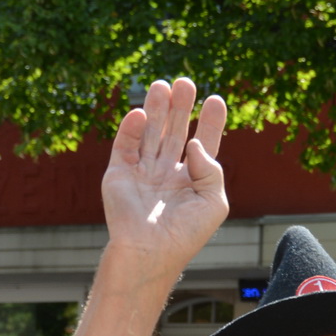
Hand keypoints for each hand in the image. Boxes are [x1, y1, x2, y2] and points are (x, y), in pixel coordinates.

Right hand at [100, 78, 228, 277]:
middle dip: (181, 108)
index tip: (216, 100)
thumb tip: (194, 142)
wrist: (150, 253)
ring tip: (163, 85)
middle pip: (175, 132)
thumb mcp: (213, 202)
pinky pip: (125, 145)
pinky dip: (132, 127)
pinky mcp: (119, 174)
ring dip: (157, 109)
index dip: (209, 123)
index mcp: (191, 181)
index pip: (203, 145)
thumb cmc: (185, 234)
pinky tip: (142, 113)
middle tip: (186, 83)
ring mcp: (142, 172)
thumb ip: (211, 169)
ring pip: (150, 133)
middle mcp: (166, 173)